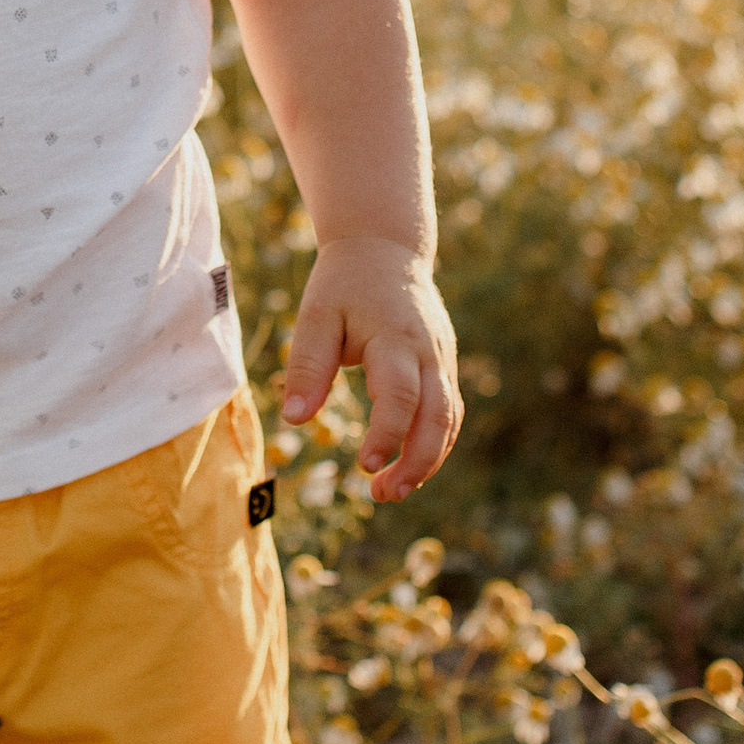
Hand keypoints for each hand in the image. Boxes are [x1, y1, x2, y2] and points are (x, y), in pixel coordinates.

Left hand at [281, 239, 462, 501]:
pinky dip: (432, 444)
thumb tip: (294, 421)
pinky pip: (448, 412)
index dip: (388, 433)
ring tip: (389, 491)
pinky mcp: (443, 367)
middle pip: (439, 415)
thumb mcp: (315, 315)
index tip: (365, 465)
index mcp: (394, 336)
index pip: (400, 393)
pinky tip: (405, 466)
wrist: (384, 248)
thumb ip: (306, 365)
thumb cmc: (343, 284)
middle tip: (383, 495)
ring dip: (427, 460)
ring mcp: (441, 359)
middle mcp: (428, 351)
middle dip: (417, 462)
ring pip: (449, 419)